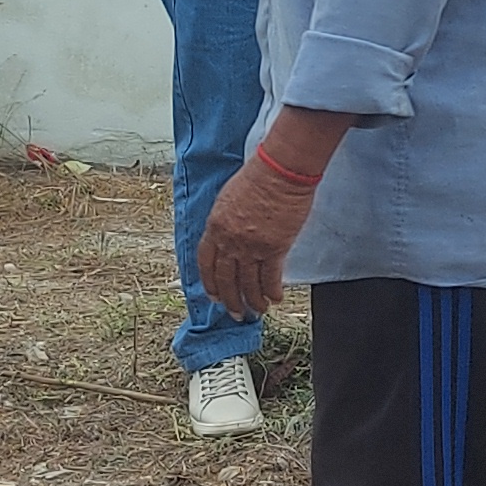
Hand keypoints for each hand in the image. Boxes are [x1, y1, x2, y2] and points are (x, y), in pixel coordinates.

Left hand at [197, 157, 314, 319]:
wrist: (280, 172)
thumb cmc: (258, 178)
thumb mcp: (228, 199)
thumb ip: (225, 224)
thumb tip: (229, 241)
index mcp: (215, 227)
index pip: (206, 263)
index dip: (209, 283)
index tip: (214, 296)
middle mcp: (230, 241)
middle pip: (226, 279)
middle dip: (231, 300)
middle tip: (236, 313)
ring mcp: (251, 247)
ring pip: (249, 284)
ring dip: (253, 301)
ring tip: (257, 310)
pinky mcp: (275, 249)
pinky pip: (271, 278)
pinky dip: (272, 292)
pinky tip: (275, 299)